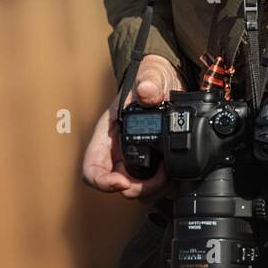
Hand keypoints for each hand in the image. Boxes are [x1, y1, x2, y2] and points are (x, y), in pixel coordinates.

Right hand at [81, 53, 182, 200]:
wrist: (167, 83)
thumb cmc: (150, 80)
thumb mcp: (150, 78)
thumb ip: (149, 83)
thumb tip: (147, 91)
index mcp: (107, 135)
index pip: (92, 168)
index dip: (102, 182)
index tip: (122, 183)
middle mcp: (117, 151)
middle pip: (117, 185)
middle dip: (139, 187)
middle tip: (161, 175)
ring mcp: (133, 159)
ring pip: (136, 189)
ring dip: (154, 187)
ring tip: (171, 171)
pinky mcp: (151, 164)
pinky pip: (153, 185)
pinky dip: (165, 184)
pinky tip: (176, 172)